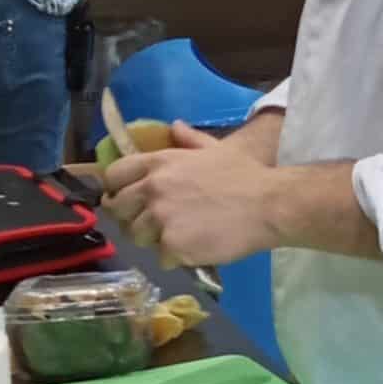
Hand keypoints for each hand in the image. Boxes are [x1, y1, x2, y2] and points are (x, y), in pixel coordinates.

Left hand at [102, 121, 278, 268]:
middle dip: (131, 217)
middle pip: (118, 209)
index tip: (128, 199)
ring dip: (153, 239)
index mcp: (159, 162)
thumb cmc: (245, 175)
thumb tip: (174, 126)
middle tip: (153, 223)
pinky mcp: (172, 246)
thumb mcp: (216, 149)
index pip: (113, 176)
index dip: (116, 189)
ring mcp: (161, 218)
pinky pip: (160, 257)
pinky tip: (194, 249)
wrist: (269, 204)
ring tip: (178, 236)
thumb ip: (190, 139)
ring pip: (137, 236)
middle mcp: (153, 189)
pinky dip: (175, 257)